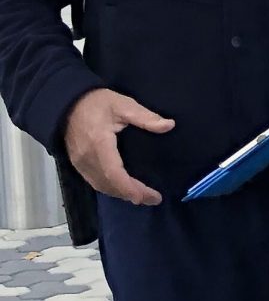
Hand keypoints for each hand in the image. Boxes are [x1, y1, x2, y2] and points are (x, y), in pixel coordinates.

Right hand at [64, 88, 173, 205]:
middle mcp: (87, 158)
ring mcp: (80, 163)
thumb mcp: (123, 104)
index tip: (146, 196)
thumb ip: (145, 117)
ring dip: (120, 194)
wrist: (66, 102)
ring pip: (101, 186)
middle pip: (109, 184)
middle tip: (154, 199)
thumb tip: (169, 125)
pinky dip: (110, 188)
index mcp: (99, 144)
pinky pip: (94, 181)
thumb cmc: (96, 102)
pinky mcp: (77, 163)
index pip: (114, 173)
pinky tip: (122, 189)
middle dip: (131, 194)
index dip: (129, 188)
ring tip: (142, 197)